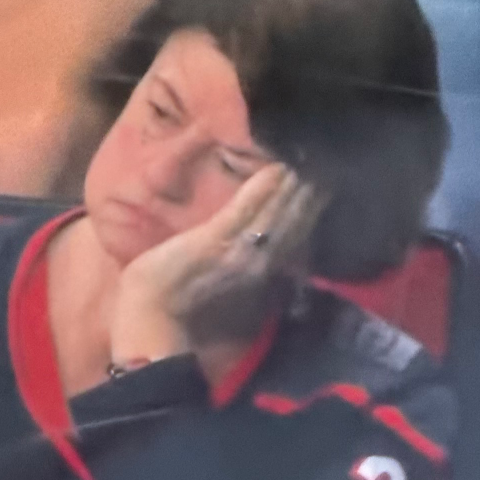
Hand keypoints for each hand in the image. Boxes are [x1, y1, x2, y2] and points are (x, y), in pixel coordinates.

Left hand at [109, 165, 326, 368]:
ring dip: (294, 187)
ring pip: (276, 213)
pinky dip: (263, 189)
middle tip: (327, 166)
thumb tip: (267, 251)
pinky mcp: (216, 238)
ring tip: (307, 162)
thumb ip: (249, 267)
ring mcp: (240, 249)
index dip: (311, 212)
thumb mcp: (228, 288)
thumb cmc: (182, 307)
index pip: (295, 237)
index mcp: (261, 272)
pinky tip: (278, 168)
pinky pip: (245, 208)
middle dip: (310, 195)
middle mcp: (260, 262)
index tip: (326, 187)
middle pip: (294, 223)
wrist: (152, 317)